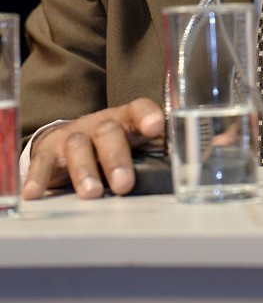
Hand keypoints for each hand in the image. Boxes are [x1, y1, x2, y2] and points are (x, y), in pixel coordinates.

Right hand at [21, 98, 165, 199]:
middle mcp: (99, 124)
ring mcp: (73, 136)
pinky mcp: (48, 152)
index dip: (147, 116)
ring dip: (85, 171)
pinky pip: (42, 163)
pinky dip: (38, 178)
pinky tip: (35, 192)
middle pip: (108, 132)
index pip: (138, 110)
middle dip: (116, 158)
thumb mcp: (133, 146)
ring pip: (78, 147)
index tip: (156, 127)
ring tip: (91, 193)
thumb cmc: (111, 146)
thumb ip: (154, 156)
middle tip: (123, 184)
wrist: (68, 140)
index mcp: (125, 120)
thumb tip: (186, 174)